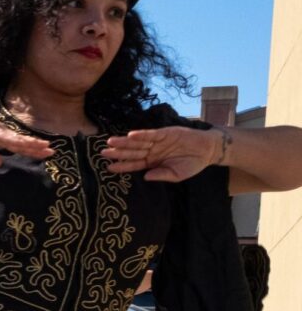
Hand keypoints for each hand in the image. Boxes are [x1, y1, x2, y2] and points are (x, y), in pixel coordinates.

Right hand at [0, 108, 55, 168]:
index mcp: (0, 138)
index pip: (19, 146)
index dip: (32, 150)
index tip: (46, 153)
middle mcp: (2, 133)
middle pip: (22, 142)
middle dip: (37, 147)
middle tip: (52, 151)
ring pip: (17, 139)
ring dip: (31, 143)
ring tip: (44, 147)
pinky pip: (5, 137)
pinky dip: (16, 141)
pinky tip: (25, 144)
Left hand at [103, 126, 225, 182]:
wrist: (208, 150)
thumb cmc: (192, 164)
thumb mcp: (177, 174)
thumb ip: (161, 175)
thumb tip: (146, 177)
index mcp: (153, 162)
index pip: (134, 165)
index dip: (122, 166)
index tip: (109, 168)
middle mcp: (152, 151)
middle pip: (132, 152)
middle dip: (118, 153)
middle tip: (102, 153)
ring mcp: (158, 142)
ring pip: (138, 142)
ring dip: (125, 142)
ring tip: (111, 142)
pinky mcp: (165, 133)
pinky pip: (152, 134)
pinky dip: (142, 134)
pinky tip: (131, 135)